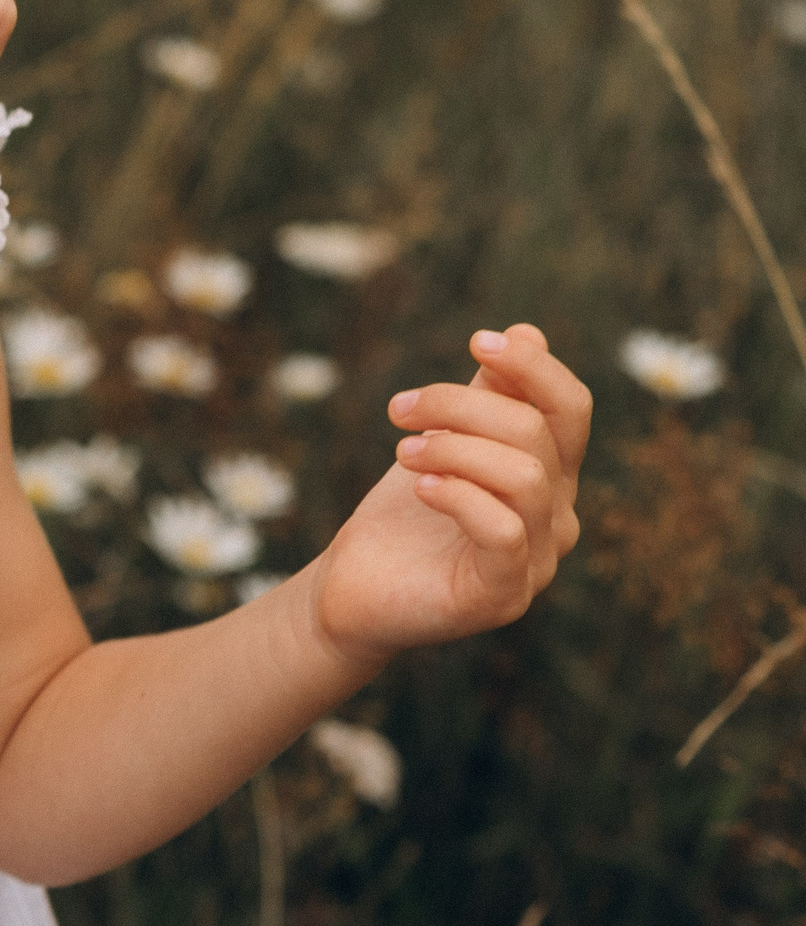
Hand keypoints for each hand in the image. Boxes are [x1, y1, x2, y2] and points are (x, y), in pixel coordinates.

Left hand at [306, 325, 591, 668]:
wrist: (354, 588)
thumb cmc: (403, 516)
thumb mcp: (443, 441)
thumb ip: (486, 395)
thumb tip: (527, 331)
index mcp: (550, 475)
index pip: (570, 409)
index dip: (533, 367)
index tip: (477, 342)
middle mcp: (556, 517)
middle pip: (537, 432)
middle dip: (460, 405)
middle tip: (398, 409)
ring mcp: (537, 561)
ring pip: (525, 476)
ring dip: (453, 448)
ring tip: (403, 451)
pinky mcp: (502, 595)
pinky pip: (505, 531)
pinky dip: (460, 496)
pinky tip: (420, 487)